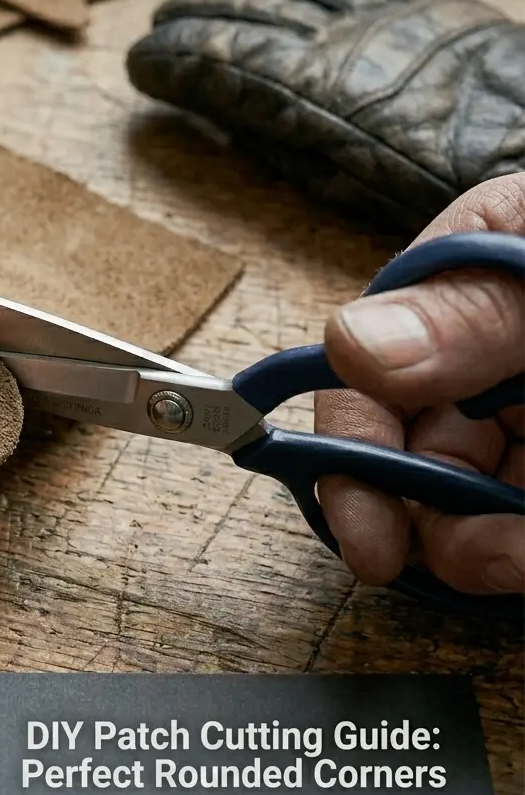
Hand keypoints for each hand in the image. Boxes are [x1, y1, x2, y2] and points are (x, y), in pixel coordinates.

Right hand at [315, 174, 524, 594]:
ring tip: (518, 560)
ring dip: (489, 547)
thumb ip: (470, 301)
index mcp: (455, 294)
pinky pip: (523, 517)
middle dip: (430, 522)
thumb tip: (349, 346)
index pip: (367, 384)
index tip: (369, 539)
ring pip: (479, 504)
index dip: (352, 460)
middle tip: (469, 562)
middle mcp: (482, 362)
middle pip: (417, 460)